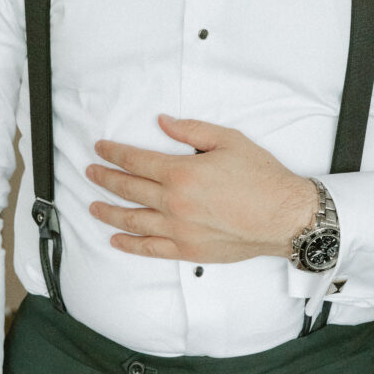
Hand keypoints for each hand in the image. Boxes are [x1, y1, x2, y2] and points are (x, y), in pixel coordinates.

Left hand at [86, 115, 316, 262]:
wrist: (283, 216)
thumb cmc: (260, 177)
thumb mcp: (228, 140)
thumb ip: (191, 130)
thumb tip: (163, 122)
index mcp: (182, 173)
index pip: (136, 160)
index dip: (114, 153)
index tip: (100, 149)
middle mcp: (174, 203)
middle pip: (128, 189)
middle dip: (105, 178)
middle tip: (90, 172)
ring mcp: (179, 231)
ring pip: (133, 220)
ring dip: (109, 212)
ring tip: (93, 206)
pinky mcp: (188, 251)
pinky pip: (150, 249)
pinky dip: (130, 244)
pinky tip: (117, 238)